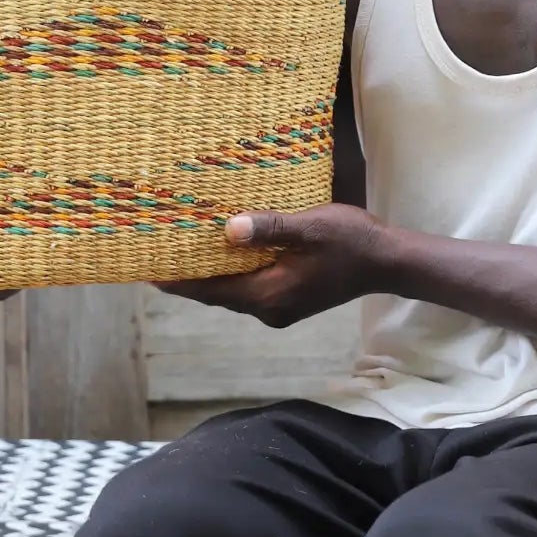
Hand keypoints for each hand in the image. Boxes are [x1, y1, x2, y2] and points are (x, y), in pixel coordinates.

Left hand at [158, 204, 390, 327]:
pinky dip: (231, 276)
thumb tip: (227, 230)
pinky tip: (223, 256)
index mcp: (271, 294)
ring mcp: (281, 308)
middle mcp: (270, 309)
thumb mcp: (311, 227)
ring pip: (234, 293)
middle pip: (218, 296)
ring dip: (209, 277)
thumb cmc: (352, 241)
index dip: (180, 283)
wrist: (388, 262)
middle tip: (156, 259)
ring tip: (181, 255)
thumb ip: (271, 228)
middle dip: (188, 280)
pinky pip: (250, 289)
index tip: (149, 273)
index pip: (213, 291)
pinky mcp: (290, 300)